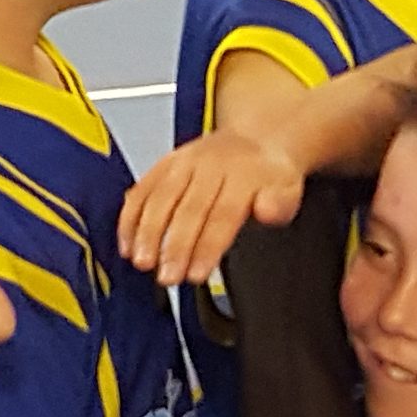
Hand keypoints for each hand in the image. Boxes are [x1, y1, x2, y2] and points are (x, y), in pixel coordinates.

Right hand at [122, 128, 304, 285]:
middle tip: (167, 277)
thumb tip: (268, 210)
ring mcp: (184, 162)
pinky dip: (130, 218)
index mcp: (242, 174)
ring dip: (147, 233)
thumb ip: (278, 204)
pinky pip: (142, 190)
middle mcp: (210, 165)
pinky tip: (128, 244)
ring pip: (160, 198)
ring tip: (143, 263)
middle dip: (174, 246)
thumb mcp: (288, 189)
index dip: (207, 247)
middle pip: (188, 209)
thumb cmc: (267, 176)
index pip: (222, 215)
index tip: (196, 275)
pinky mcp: (164, 164)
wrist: (256, 139)